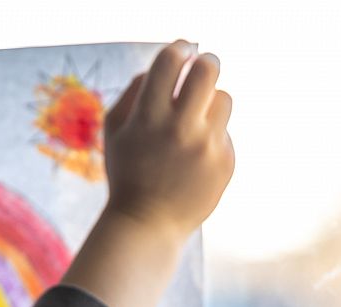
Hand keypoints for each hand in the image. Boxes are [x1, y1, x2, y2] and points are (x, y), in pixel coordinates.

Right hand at [100, 39, 234, 238]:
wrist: (147, 224)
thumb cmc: (128, 173)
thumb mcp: (115, 132)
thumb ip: (134, 92)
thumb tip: (167, 63)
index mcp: (148, 117)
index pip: (171, 60)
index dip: (180, 48)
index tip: (183, 51)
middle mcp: (180, 128)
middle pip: (208, 70)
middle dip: (206, 63)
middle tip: (203, 68)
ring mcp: (206, 146)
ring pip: (223, 98)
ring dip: (210, 104)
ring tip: (194, 124)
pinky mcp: (225, 162)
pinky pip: (225, 132)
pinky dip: (212, 139)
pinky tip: (193, 160)